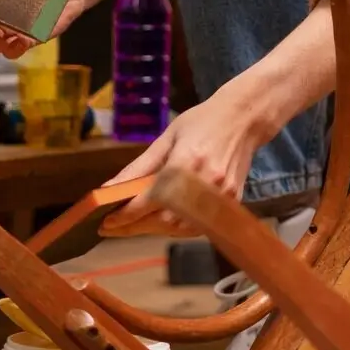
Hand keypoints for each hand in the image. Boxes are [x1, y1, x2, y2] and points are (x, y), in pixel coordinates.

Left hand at [111, 80, 266, 225]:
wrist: (244, 119)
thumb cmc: (201, 122)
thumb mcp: (166, 138)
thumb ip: (139, 167)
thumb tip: (108, 188)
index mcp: (185, 163)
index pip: (150, 200)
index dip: (125, 215)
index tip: (105, 223)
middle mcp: (204, 184)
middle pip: (163, 220)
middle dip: (135, 226)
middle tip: (113, 227)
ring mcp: (220, 197)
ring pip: (180, 228)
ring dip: (154, 229)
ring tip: (134, 224)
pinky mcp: (231, 203)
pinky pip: (198, 226)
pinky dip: (176, 228)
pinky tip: (161, 221)